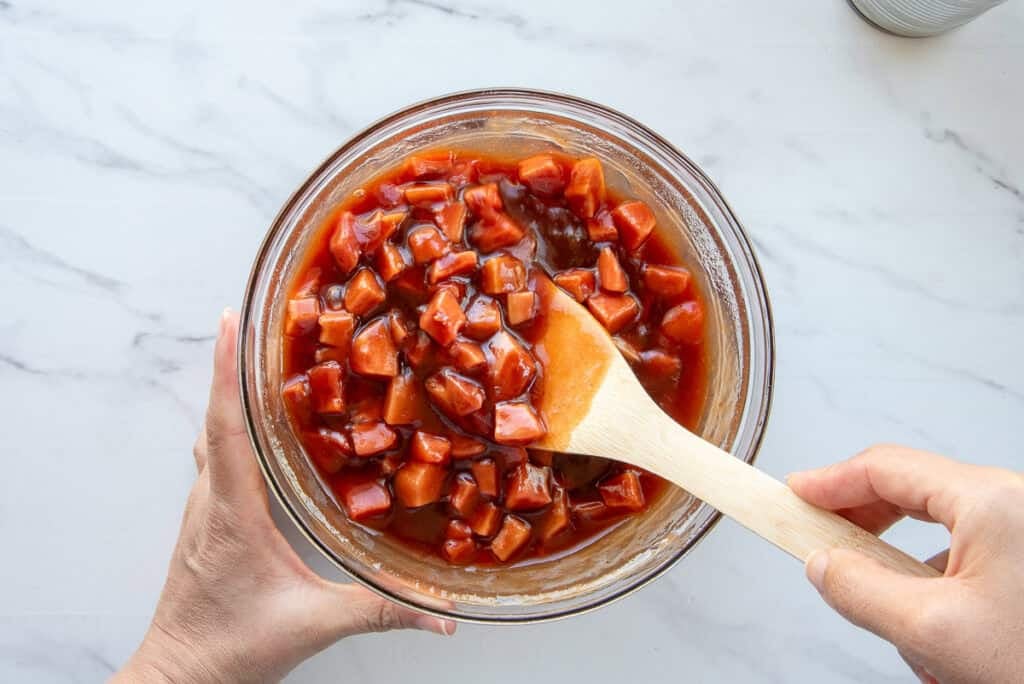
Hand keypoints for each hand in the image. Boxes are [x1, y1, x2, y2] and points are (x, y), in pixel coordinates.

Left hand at [113, 310, 452, 683]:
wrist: (179, 677)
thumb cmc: (231, 647)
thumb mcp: (315, 623)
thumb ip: (382, 611)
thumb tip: (441, 613)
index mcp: (232, 510)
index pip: (227, 425)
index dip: (228, 370)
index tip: (230, 321)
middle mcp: (210, 501)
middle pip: (217, 418)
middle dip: (235, 367)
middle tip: (258, 325)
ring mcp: (202, 512)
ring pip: (213, 439)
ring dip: (231, 398)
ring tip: (262, 364)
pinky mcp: (204, 524)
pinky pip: (215, 460)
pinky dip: (230, 430)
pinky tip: (255, 430)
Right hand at [789, 445, 1023, 683]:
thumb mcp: (934, 631)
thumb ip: (861, 591)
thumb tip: (823, 565)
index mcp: (990, 501)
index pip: (886, 467)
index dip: (830, 481)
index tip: (794, 495)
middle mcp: (1013, 504)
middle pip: (911, 495)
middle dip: (866, 532)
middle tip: (825, 550)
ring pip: (939, 541)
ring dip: (909, 583)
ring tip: (911, 641)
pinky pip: (970, 566)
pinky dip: (943, 599)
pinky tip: (948, 653)